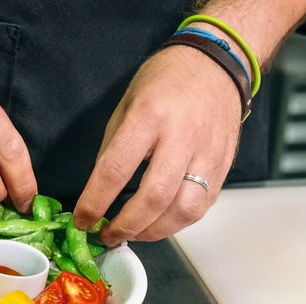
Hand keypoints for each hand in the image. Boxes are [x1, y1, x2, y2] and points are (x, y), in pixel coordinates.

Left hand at [74, 46, 242, 246]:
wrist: (216, 65)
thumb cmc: (165, 81)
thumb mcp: (126, 106)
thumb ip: (113, 149)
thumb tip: (99, 193)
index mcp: (149, 116)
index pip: (116, 169)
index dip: (95, 202)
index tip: (82, 220)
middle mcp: (182, 136)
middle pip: (154, 197)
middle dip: (127, 225)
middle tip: (108, 236)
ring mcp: (208, 153)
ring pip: (184, 209)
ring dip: (154, 232)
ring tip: (133, 233)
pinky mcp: (224, 166)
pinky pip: (201, 206)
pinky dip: (176, 222)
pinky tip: (158, 222)